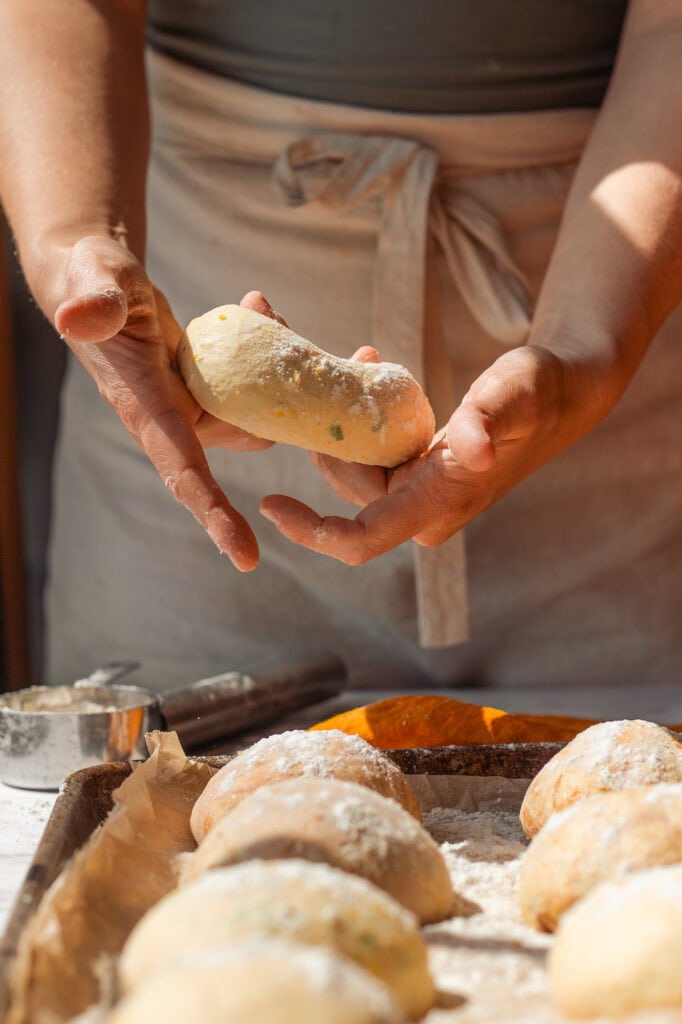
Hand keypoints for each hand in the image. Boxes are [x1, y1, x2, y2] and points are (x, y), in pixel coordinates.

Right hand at [49, 235, 276, 570]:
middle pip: (235, 437)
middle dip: (272, 410)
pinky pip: (244, 383)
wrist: (94, 281)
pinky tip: (264, 312)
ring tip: (271, 314)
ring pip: (247, 405)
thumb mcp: (96, 280)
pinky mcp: (201, 386)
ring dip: (270, 373)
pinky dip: (262, 353)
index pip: (183, 472)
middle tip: (287, 340)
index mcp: (146, 409)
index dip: (214, 514)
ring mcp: (187, 404)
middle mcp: (168, 418)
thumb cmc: (91, 279)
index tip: (246, 558)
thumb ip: (94, 300)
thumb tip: (76, 318)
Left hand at [260, 344, 604, 564]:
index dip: (311, 531)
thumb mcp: (515, 396)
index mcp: (435, 507)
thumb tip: (474, 450)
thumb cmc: (541, 393)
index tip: (270, 503)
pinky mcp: (416, 471)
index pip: (361, 539)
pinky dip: (358, 414)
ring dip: (340, 416)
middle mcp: (420, 510)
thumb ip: (490, 420)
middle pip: (345, 486)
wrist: (564, 393)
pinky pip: (369, 448)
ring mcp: (418, 493)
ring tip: (357, 355)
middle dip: (323, 433)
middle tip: (317, 363)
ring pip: (353, 462)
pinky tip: (367, 364)